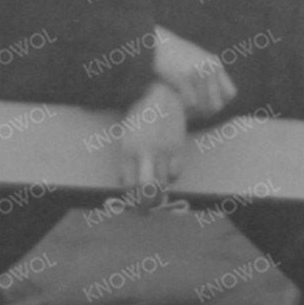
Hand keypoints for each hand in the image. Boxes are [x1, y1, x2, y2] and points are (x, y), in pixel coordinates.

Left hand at [116, 83, 189, 203]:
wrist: (160, 94)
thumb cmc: (140, 115)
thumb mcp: (126, 135)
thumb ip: (127, 159)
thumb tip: (125, 182)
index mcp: (127, 150)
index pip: (129, 184)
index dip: (131, 198)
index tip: (134, 204)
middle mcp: (144, 153)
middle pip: (146, 189)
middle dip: (146, 204)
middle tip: (147, 210)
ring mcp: (163, 151)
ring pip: (163, 183)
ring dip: (160, 191)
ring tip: (158, 194)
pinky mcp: (178, 148)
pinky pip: (176, 172)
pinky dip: (172, 177)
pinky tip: (168, 173)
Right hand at [150, 28, 237, 123]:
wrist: (149, 42)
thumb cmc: (166, 55)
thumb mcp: (191, 61)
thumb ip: (203, 77)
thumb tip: (212, 105)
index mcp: (214, 64)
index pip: (230, 94)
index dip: (218, 103)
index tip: (204, 107)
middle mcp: (210, 67)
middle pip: (218, 105)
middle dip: (205, 112)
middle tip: (190, 113)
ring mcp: (199, 72)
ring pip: (204, 106)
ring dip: (191, 113)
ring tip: (180, 108)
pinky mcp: (184, 76)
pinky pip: (190, 103)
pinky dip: (182, 107)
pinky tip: (173, 103)